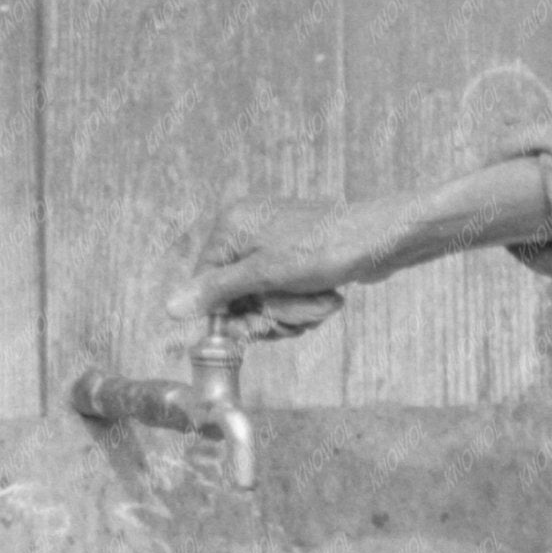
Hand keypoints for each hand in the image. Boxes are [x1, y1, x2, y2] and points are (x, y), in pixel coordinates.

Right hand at [167, 197, 350, 338]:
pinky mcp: (296, 257)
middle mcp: (246, 230)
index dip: (228, 313)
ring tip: (317, 301)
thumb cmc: (322, 249)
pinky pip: (285, 293)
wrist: (381, 239)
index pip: (204, 283)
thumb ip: (216, 291)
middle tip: (293, 316)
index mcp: (230, 226)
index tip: (254, 327)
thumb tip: (170, 308)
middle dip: (268, 314)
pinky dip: (305, 303)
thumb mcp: (263, 275)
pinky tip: (326, 298)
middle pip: (236, 296)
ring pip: (265, 300)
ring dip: (291, 312)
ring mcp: (273, 244)